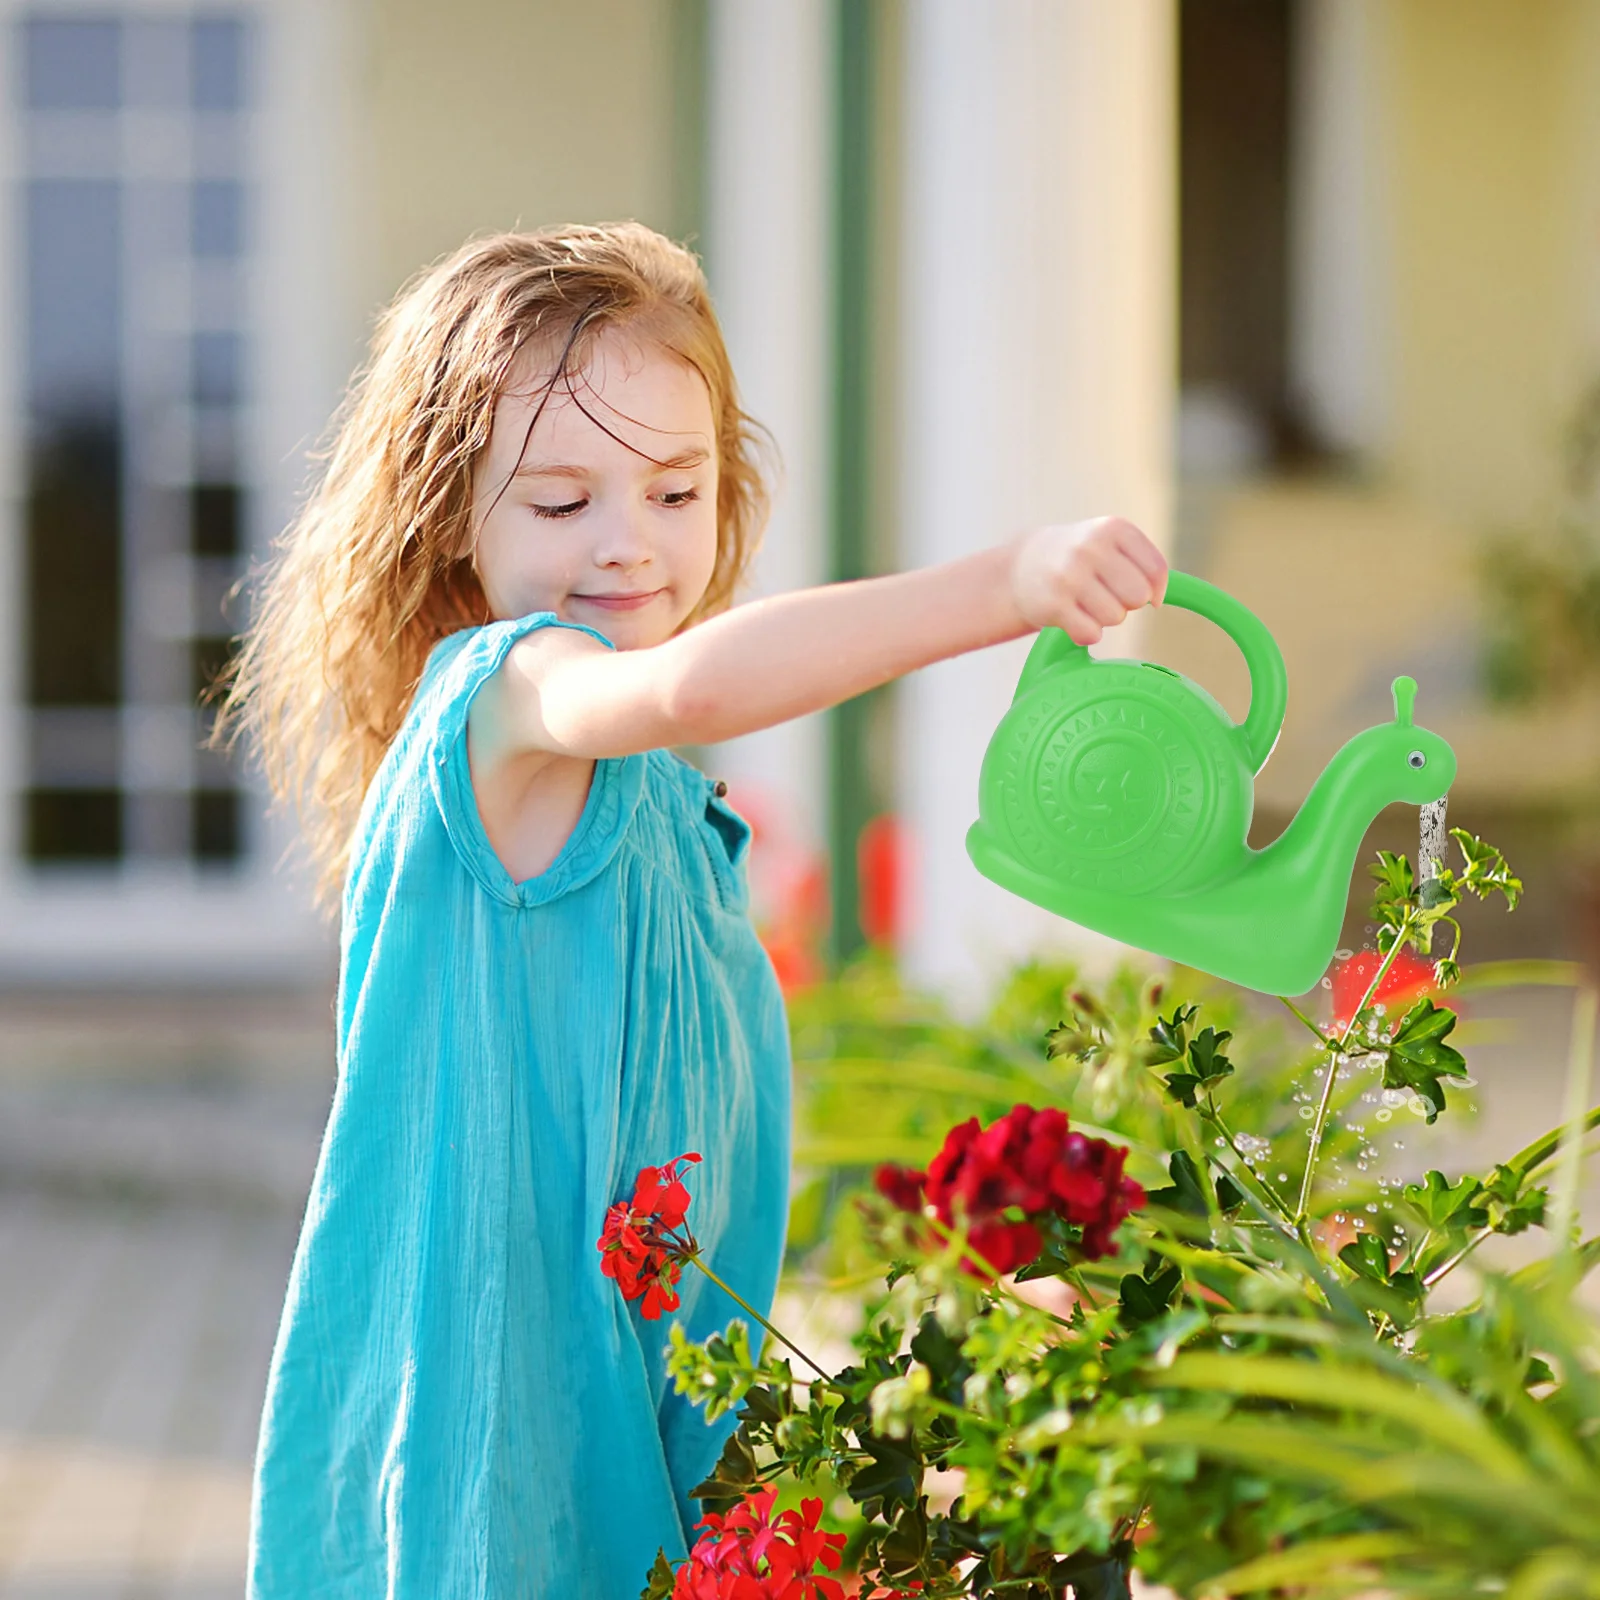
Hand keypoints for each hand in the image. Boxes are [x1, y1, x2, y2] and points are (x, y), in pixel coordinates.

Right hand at [1007, 516, 1167, 645]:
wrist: (1024, 565)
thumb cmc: (1080, 558)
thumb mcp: (1111, 542)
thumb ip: (1144, 564)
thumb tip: (1157, 601)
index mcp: (1113, 529)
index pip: (1155, 571)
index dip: (1154, 590)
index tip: (1138, 592)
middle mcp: (1091, 547)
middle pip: (1138, 596)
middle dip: (1127, 603)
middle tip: (1106, 594)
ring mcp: (1070, 575)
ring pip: (1116, 617)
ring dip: (1104, 618)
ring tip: (1085, 603)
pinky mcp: (1053, 604)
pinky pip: (1090, 634)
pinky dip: (1085, 632)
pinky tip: (1072, 617)